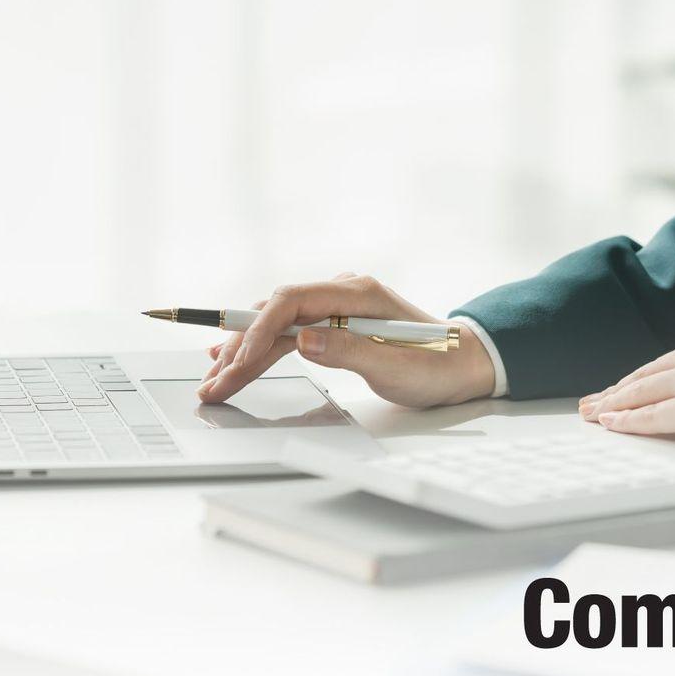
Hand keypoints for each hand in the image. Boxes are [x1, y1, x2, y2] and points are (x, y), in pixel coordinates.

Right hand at [197, 273, 496, 408]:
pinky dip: (259, 349)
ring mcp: (335, 305)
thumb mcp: (395, 366)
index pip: (291, 300)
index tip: (240, 362)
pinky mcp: (333, 322)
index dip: (259, 330)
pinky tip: (231, 358)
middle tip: (213, 383)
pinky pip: (286, 331)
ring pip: (276, 325)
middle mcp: (342, 292)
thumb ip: (348, 350)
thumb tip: (302, 340)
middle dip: (240, 349)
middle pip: (275, 314)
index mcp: (357, 293)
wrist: (461, 364)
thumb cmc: (436, 365)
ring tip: (213, 380)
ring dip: (243, 352)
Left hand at [578, 323, 674, 459]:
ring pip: (642, 392)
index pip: (669, 360)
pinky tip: (610, 424)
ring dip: (612, 404)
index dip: (640, 377)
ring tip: (591, 413)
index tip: (621, 387)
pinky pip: (651, 416)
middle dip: (617, 390)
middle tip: (592, 400)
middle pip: (648, 374)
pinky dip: (626, 421)